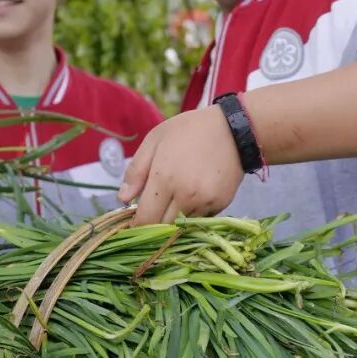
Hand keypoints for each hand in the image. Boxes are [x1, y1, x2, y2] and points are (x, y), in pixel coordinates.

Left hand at [119, 107, 242, 224]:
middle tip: (155, 207)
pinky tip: (195, 193)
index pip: (145, 220)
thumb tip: (123, 199)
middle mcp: (185, 195)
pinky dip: (193, 213)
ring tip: (177, 195)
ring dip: (174, 218)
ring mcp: (204, 202)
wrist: (234, 129)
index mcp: (164, 179)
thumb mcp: (155, 140)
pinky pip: (200, 219)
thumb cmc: (189, 130)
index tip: (135, 220)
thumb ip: (136, 171)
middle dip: (155, 222)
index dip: (137, 225)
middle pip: (163, 228)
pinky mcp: (220, 205)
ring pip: (181, 225)